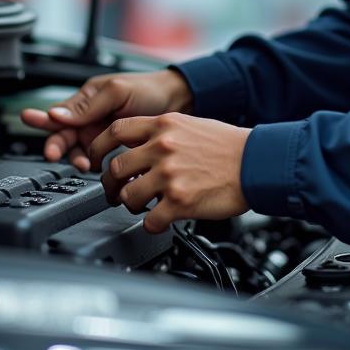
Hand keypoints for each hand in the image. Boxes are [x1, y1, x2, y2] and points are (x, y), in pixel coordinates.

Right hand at [19, 69, 192, 170]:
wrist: (178, 102)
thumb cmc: (149, 89)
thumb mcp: (117, 91)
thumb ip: (88, 106)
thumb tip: (57, 114)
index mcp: (87, 99)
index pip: (58, 112)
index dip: (42, 119)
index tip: (29, 121)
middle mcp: (90, 118)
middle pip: (63, 136)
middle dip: (56, 146)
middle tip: (54, 154)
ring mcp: (101, 135)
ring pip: (78, 151)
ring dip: (76, 158)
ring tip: (84, 163)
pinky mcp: (114, 149)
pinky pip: (97, 161)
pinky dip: (95, 167)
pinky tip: (97, 169)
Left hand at [89, 113, 250, 233]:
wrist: (255, 162)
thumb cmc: (227, 146)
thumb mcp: (190, 125)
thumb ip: (162, 132)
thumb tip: (137, 144)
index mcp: (164, 125)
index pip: (116, 131)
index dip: (98, 147)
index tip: (95, 158)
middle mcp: (163, 147)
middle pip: (116, 167)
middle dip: (110, 184)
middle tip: (114, 191)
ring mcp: (169, 174)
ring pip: (128, 195)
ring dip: (130, 205)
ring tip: (140, 206)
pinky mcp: (179, 201)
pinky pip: (150, 220)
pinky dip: (151, 224)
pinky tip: (159, 221)